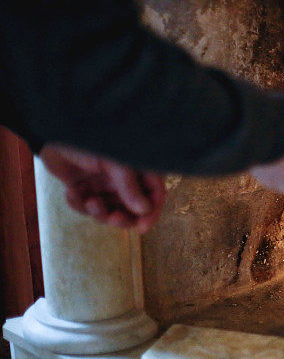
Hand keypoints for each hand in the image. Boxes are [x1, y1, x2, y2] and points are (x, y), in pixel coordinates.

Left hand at [40, 144, 165, 231]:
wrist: (53, 131)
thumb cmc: (89, 139)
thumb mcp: (113, 162)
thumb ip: (128, 187)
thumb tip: (144, 210)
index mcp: (138, 169)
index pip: (155, 194)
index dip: (152, 212)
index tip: (143, 227)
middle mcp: (125, 180)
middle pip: (134, 209)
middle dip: (123, 217)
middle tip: (112, 218)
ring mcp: (105, 185)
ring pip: (110, 212)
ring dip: (99, 212)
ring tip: (88, 201)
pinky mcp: (86, 189)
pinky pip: (87, 208)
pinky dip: (79, 205)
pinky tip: (71, 193)